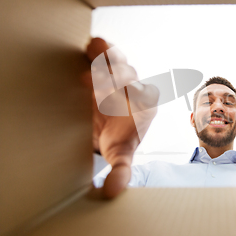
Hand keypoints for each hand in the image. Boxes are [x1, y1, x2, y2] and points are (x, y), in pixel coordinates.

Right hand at [84, 38, 158, 198]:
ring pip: (119, 62)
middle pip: (130, 77)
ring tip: (95, 48)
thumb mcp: (120, 154)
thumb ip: (120, 170)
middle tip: (93, 77)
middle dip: (114, 75)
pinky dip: (99, 49)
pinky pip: (106, 54)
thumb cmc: (119, 137)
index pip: (142, 98)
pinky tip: (90, 44)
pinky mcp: (107, 66)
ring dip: (107, 56)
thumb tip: (112, 191)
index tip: (107, 99)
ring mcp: (122, 75)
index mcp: (145, 108)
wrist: (110, 122)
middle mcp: (136, 89)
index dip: (128, 96)